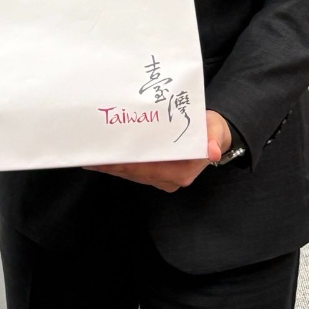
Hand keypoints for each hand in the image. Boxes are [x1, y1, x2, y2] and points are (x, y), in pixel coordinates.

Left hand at [83, 111, 230, 192]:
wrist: (212, 136)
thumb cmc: (212, 130)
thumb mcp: (216, 129)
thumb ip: (214, 138)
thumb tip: (213, 151)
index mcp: (183, 171)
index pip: (151, 170)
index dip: (130, 165)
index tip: (111, 158)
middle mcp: (171, 179)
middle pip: (137, 173)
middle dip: (114, 166)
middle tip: (92, 156)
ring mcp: (162, 178)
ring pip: (133, 174)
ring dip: (113, 167)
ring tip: (92, 157)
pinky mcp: (156, 174)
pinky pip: (134, 171)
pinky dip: (119, 165)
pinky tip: (103, 158)